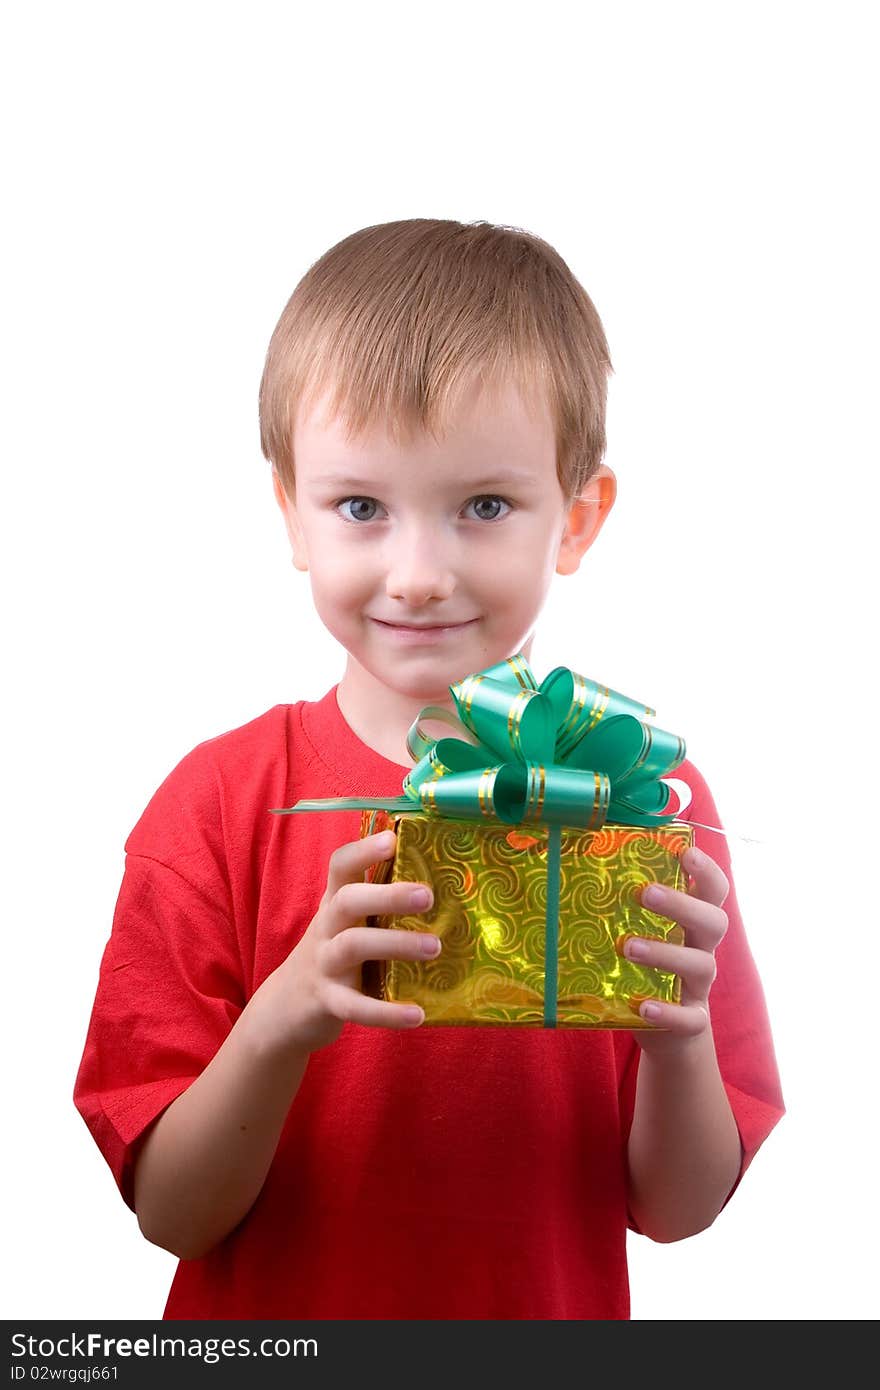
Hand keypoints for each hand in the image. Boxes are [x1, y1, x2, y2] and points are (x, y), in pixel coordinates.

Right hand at [249, 829, 438, 1055]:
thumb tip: (437, 880)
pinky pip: (355, 1006)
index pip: (341, 865)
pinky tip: (417, 1015)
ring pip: (353, 946)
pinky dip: (386, 1012)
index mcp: (334, 903)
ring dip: (395, 944)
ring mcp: (324, 963)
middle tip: (428, 896)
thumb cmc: (332, 955)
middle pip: (349, 900)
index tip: (393, 838)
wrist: (285, 1008)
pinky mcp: (327, 1001)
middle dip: (388, 894)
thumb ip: (375, 903)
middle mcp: (326, 927)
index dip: (364, 849)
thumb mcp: (345, 923)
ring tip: (434, 948)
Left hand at [624, 845, 728, 1051]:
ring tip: (629, 947)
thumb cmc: (648, 971)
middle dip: (682, 904)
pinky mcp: (692, 1022)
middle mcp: (702, 950)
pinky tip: (643, 1006)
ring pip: (700, 965)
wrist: (670, 1035)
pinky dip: (668, 1011)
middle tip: (646, 892)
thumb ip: (625, 908)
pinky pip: (689, 1018)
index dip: (706, 870)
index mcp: (694, 923)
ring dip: (666, 953)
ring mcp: (699, 987)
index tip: (686, 852)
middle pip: (713, 921)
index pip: (713, 890)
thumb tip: (577, 866)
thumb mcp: (643, 936)